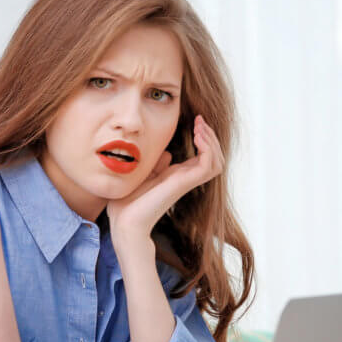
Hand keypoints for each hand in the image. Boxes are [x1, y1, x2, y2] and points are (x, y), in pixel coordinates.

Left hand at [106, 115, 224, 243]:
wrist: (123, 221)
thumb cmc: (128, 202)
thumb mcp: (144, 174)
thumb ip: (157, 164)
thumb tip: (166, 153)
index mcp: (177, 175)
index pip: (204, 156)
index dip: (204, 137)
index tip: (196, 120)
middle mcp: (185, 179)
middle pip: (215, 157)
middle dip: (211, 136)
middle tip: (200, 120)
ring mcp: (186, 182)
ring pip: (217, 162)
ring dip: (212, 141)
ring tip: (200, 128)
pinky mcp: (183, 184)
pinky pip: (208, 165)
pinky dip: (207, 149)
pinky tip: (197, 137)